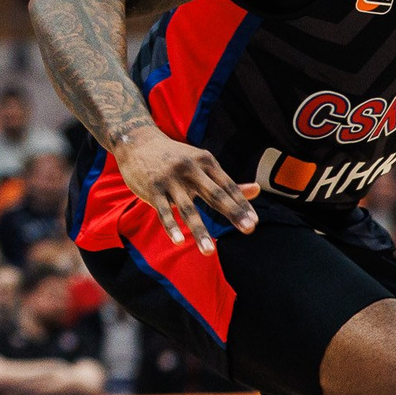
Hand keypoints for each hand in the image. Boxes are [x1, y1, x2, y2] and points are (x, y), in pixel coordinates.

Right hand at [112, 123, 257, 253]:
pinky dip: (172, 227)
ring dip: (199, 231)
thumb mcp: (202, 165)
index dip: (242, 204)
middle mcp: (190, 169)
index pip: (228, 186)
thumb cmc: (177, 159)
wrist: (138, 143)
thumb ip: (227, 183)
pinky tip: (180, 242)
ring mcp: (170, 179)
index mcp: (206, 162)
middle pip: (215, 194)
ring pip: (187, 209)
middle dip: (233, 212)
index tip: (254, 222)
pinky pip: (163, 211)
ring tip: (209, 252)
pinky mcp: (153, 188)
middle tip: (249, 229)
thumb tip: (257, 190)